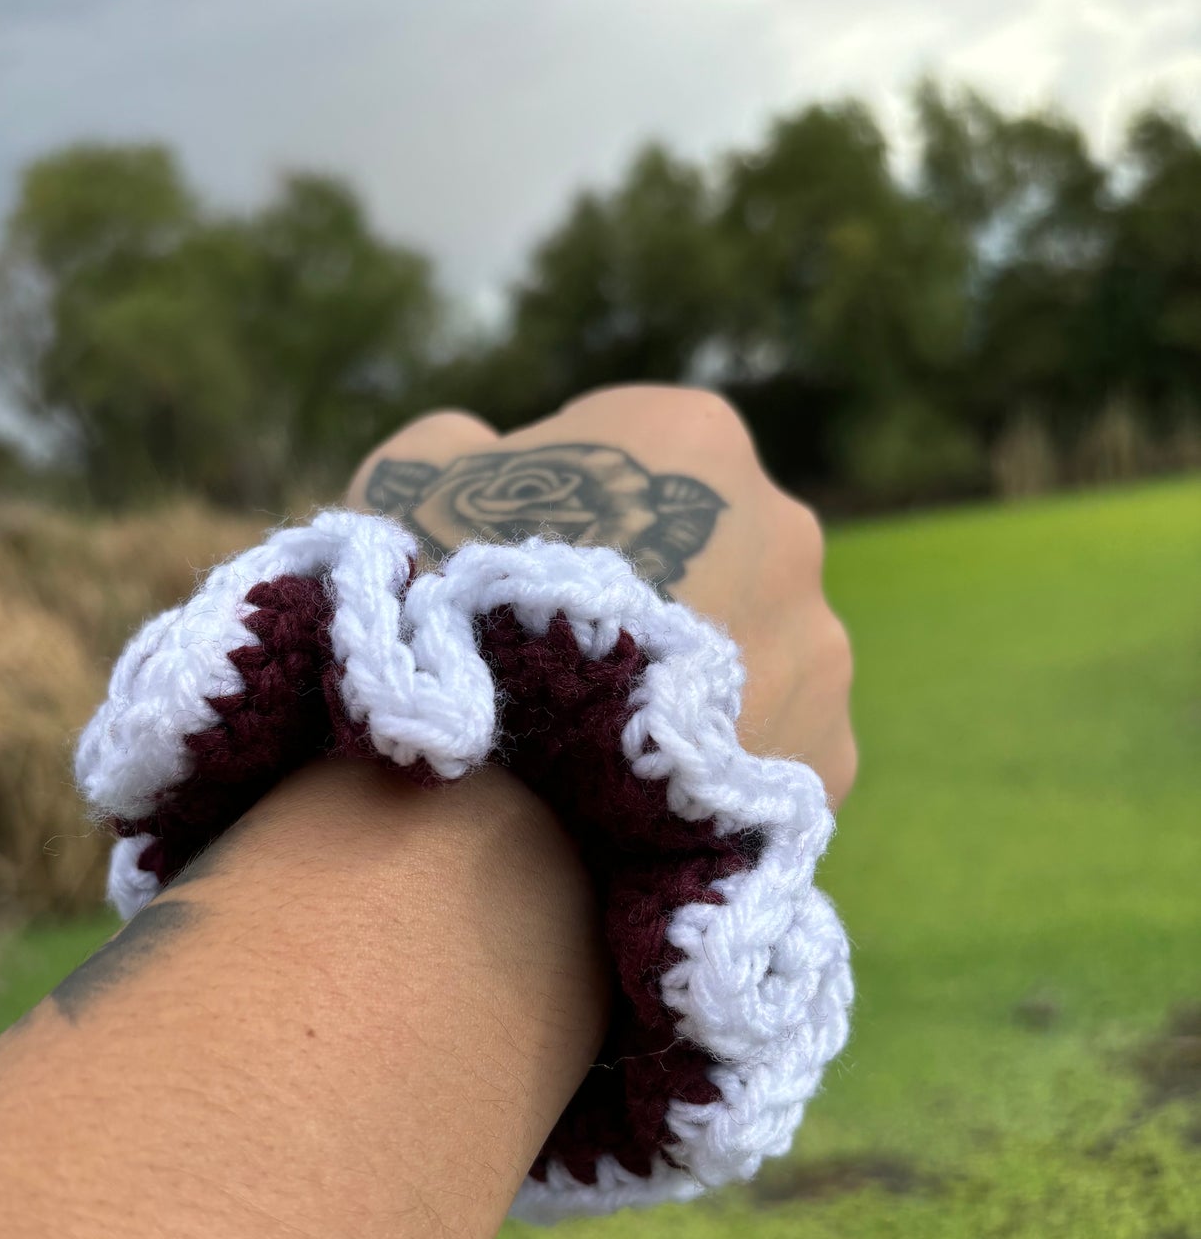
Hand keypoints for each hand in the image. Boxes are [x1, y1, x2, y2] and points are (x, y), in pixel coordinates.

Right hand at [348, 385, 856, 807]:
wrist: (502, 800)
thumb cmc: (448, 618)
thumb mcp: (408, 481)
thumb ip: (464, 447)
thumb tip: (481, 451)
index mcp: (694, 438)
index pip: (630, 455)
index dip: (562, 511)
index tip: (512, 576)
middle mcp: (787, 529)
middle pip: (708, 553)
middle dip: (647, 595)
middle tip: (553, 660)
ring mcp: (822, 649)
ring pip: (750, 656)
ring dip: (684, 684)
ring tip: (590, 746)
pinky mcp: (829, 757)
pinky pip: (765, 748)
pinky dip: (711, 767)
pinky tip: (637, 801)